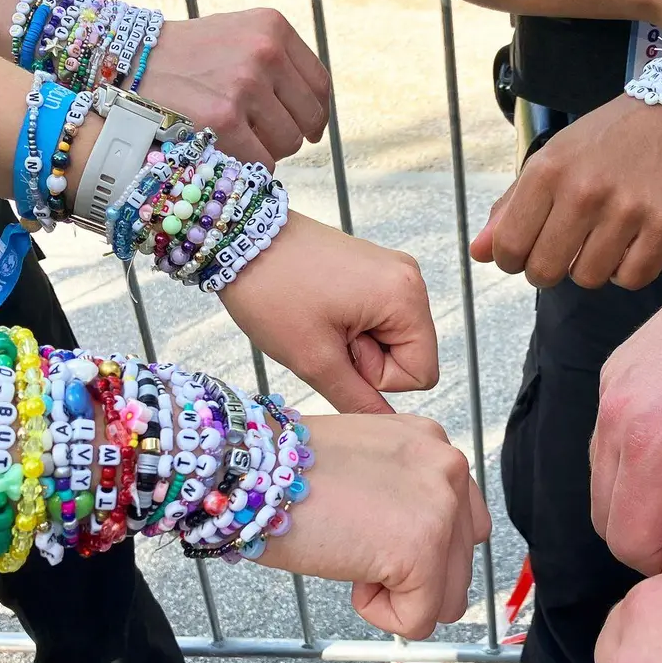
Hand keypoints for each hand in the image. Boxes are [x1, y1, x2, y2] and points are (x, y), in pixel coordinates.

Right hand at [139, 11, 329, 168]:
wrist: (128, 64)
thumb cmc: (186, 58)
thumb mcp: (237, 36)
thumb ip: (278, 62)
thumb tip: (316, 113)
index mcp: (273, 27)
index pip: (319, 85)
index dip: (315, 114)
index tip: (307, 128)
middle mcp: (264, 52)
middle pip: (308, 119)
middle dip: (288, 133)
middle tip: (259, 135)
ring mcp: (245, 87)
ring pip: (288, 144)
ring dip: (266, 150)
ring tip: (233, 137)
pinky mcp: (225, 121)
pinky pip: (262, 163)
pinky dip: (246, 166)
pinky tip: (223, 150)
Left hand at [221, 211, 438, 414]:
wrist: (240, 236)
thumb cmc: (274, 293)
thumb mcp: (314, 359)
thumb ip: (358, 399)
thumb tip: (387, 426)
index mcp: (406, 297)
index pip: (421, 373)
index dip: (378, 378)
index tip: (339, 348)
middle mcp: (410, 278)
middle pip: (410, 354)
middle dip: (367, 358)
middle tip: (323, 333)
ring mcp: (393, 270)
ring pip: (391, 338)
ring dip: (357, 343)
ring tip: (319, 320)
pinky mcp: (373, 268)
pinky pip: (377, 317)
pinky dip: (351, 324)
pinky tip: (321, 309)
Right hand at [258, 413, 490, 638]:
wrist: (249, 470)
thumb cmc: (282, 471)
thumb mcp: (363, 464)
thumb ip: (402, 494)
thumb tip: (412, 543)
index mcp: (433, 445)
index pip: (461, 522)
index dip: (412, 546)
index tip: (367, 534)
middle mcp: (448, 468)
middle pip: (459, 562)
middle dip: (409, 575)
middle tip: (354, 547)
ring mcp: (442, 509)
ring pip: (447, 597)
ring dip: (397, 594)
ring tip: (350, 557)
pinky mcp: (423, 551)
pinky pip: (419, 619)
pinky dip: (379, 614)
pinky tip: (348, 575)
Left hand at [470, 95, 661, 289]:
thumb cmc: (605, 142)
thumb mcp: (551, 160)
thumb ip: (511, 208)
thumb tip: (478, 253)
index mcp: (548, 172)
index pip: (508, 247)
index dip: (513, 259)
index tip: (527, 251)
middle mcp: (585, 191)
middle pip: (544, 272)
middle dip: (549, 269)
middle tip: (565, 248)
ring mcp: (627, 211)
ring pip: (588, 279)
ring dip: (591, 267)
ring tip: (603, 237)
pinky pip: (631, 279)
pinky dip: (628, 270)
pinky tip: (631, 243)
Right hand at [591, 271, 661, 573]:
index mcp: (650, 448)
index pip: (629, 545)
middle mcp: (613, 415)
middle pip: (608, 515)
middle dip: (658, 525)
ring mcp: (611, 386)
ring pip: (607, 476)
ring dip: (651, 489)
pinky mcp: (618, 365)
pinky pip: (612, 434)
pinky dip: (646, 449)